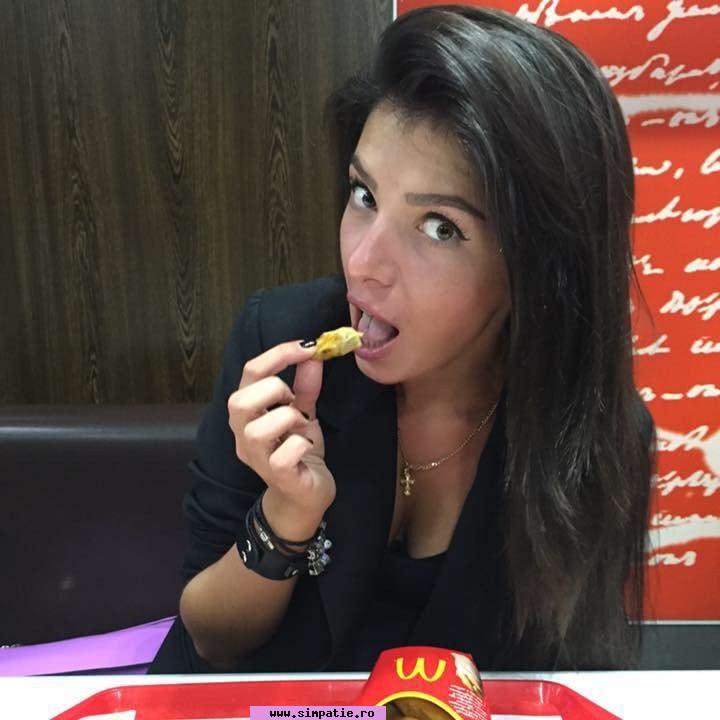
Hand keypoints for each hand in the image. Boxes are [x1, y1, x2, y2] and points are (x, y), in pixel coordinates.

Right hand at [228, 340, 334, 534]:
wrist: (306, 496)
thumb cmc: (299, 452)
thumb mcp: (303, 414)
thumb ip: (305, 387)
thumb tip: (313, 355)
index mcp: (248, 413)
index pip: (250, 372)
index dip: (279, 354)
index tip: (309, 346)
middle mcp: (243, 435)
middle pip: (240, 400)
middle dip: (275, 390)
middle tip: (294, 401)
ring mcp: (256, 458)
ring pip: (258, 429)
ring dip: (287, 419)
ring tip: (300, 427)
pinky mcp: (276, 476)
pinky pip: (283, 455)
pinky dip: (300, 445)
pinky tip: (307, 449)